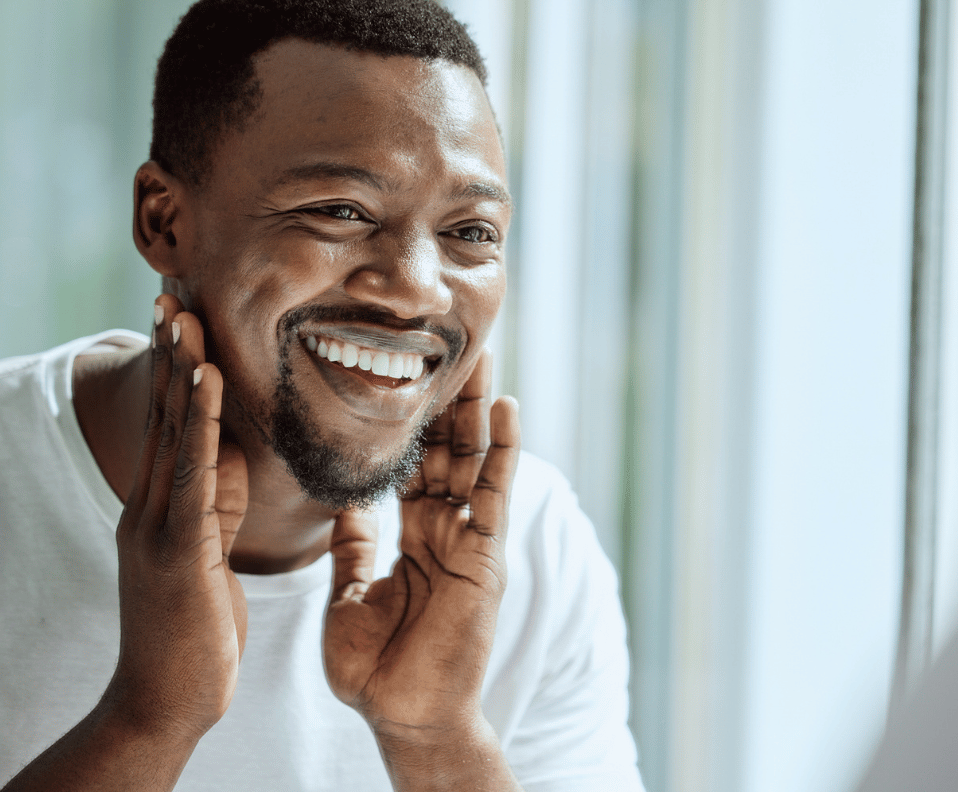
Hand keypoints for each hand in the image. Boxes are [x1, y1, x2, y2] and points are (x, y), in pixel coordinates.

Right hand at [105, 294, 249, 743]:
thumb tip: (231, 456)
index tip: (185, 316)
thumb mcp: (207, 553)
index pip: (173, 425)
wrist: (166, 700)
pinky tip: (206, 379)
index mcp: (163, 506)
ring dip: (180, 369)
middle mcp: (152, 505)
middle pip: (166, 415)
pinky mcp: (178, 549)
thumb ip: (215, 502)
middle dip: (172, 352)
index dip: (179, 369)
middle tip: (174, 289)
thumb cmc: (194, 628)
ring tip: (183, 313)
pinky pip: (193, 473)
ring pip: (173, 432)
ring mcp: (159, 524)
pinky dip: (200, 422)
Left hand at [323, 350, 519, 745]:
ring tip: (478, 357)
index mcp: (413, 538)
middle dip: (446, 403)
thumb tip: (342, 506)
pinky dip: (503, 451)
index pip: (412, 467)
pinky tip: (504, 407)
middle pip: (447, 452)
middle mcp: (445, 531)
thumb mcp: (349, 597)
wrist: (403, 717)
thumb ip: (353, 548)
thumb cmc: (376, 669)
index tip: (400, 378)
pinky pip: (496, 494)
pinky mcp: (486, 555)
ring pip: (475, 461)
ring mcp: (469, 541)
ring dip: (477, 409)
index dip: (408, 425)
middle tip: (444, 348)